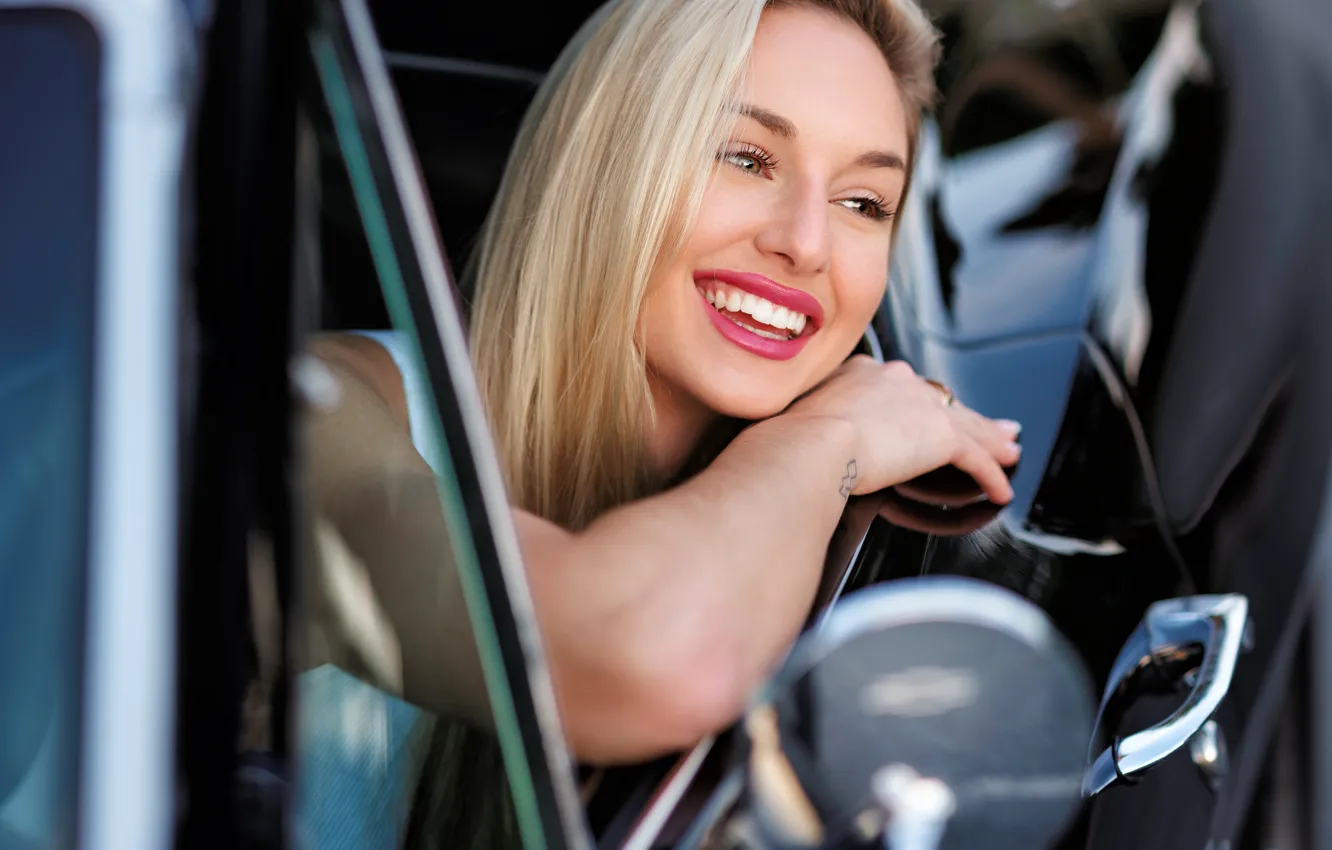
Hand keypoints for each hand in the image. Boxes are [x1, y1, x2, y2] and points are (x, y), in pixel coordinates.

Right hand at [782, 356, 1020, 502]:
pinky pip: (974, 458)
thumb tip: (804, 437)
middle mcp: (897, 379)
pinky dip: (990, 475)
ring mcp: (921, 405)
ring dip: (992, 441)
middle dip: (971, 416)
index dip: (924, 402)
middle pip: (943, 401)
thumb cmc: (791, 438)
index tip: (932, 409)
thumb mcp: (803, 416)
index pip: (905, 389)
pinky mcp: (940, 435)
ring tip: (1010, 452)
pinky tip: (1001, 489)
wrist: (809, 444)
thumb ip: (818, 418)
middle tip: (996, 427)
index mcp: (863, 372)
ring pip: (967, 424)